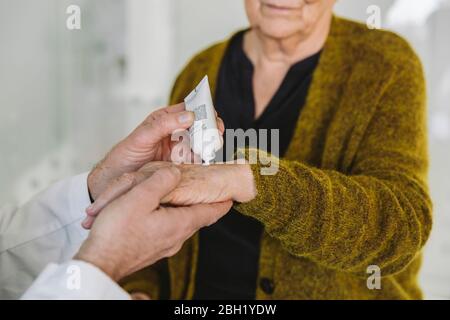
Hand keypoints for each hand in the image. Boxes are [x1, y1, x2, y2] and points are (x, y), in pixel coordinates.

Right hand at [75, 167, 231, 281]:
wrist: (98, 262)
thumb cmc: (116, 233)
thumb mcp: (139, 197)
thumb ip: (161, 181)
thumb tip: (176, 172)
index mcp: (180, 223)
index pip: (213, 211)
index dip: (224, 199)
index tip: (231, 191)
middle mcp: (177, 237)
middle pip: (198, 215)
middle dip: (201, 199)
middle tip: (203, 185)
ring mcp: (165, 245)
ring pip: (181, 220)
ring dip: (181, 206)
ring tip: (174, 191)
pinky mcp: (153, 248)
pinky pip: (167, 227)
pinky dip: (166, 214)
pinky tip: (152, 208)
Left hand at [87, 103, 224, 199]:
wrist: (115, 184)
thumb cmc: (124, 158)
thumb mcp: (141, 138)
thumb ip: (163, 125)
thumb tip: (189, 115)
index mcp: (165, 120)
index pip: (190, 109)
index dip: (203, 110)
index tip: (212, 116)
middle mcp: (175, 133)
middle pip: (201, 126)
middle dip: (211, 128)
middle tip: (216, 134)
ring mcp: (180, 150)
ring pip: (202, 143)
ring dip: (209, 145)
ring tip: (210, 149)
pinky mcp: (183, 167)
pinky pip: (198, 161)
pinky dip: (204, 161)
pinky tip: (205, 162)